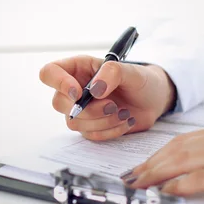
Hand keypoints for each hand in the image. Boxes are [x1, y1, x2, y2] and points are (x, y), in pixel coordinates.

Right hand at [39, 56, 175, 140]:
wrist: (154, 101)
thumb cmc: (140, 80)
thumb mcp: (131, 71)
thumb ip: (112, 73)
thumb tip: (94, 91)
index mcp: (78, 68)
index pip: (49, 73)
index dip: (58, 83)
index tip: (79, 93)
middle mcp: (74, 88)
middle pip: (59, 103)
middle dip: (88, 109)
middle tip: (112, 105)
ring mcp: (80, 109)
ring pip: (74, 122)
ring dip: (101, 121)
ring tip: (123, 113)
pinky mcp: (89, 126)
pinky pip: (89, 135)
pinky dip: (109, 131)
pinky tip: (124, 121)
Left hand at [123, 123, 203, 203]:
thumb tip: (192, 170)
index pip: (183, 140)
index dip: (159, 154)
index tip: (142, 165)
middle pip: (178, 149)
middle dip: (151, 164)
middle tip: (132, 177)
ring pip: (184, 160)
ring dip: (157, 173)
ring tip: (140, 184)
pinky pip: (202, 177)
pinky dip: (180, 185)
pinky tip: (166, 191)